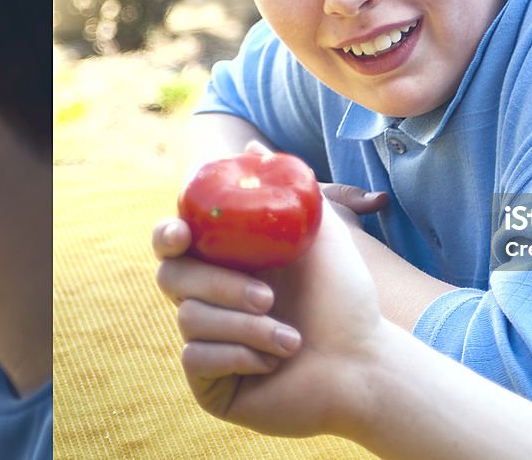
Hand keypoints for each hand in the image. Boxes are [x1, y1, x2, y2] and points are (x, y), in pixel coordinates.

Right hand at [153, 195, 385, 437]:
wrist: (363, 363)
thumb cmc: (346, 299)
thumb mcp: (323, 236)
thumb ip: (291, 190)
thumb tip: (254, 149)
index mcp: (229, 263)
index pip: (176, 243)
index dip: (167, 235)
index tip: (182, 234)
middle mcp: (211, 301)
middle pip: (172, 278)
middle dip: (220, 285)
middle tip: (268, 296)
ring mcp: (208, 342)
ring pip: (189, 318)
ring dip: (246, 325)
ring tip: (291, 338)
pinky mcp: (209, 383)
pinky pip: (196, 357)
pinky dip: (238, 355)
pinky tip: (273, 362)